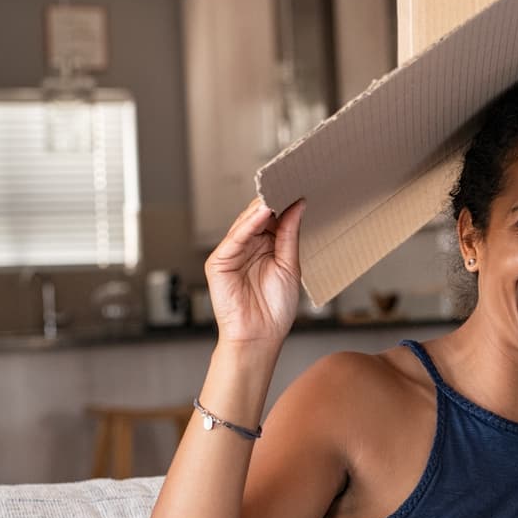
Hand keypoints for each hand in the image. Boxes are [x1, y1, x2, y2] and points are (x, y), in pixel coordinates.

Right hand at [206, 197, 305, 355]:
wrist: (260, 337)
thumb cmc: (275, 309)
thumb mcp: (289, 266)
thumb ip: (289, 235)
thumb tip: (297, 206)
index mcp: (266, 247)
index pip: (273, 218)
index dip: (284, 203)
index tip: (299, 186)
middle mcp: (248, 247)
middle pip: (258, 216)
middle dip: (273, 199)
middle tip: (289, 180)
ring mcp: (232, 252)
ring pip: (245, 223)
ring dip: (261, 206)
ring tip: (278, 189)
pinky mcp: (219, 261)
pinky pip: (235, 237)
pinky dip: (248, 223)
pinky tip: (262, 212)